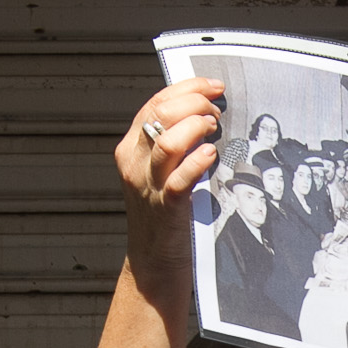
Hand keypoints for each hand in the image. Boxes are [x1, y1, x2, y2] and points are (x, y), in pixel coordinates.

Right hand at [114, 77, 222, 289]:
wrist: (154, 261)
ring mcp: (147, 186)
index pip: (155, 103)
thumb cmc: (165, 212)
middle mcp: (134, 163)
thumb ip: (171, 143)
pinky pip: (178, 180)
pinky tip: (210, 154)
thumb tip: (203, 111)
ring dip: (195, 127)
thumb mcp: (159, 171)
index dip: (187, 88)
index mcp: (131, 148)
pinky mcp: (165, 208)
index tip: (214, 86)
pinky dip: (196, 162)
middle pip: (160, 115)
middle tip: (217, 111)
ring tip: (214, 128)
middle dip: (194, 103)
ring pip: (166, 142)